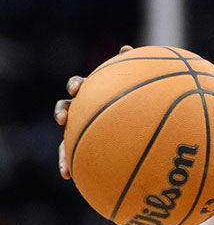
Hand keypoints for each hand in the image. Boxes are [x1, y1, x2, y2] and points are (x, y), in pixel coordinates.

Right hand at [55, 44, 132, 178]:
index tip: (77, 90)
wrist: (140, 126)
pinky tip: (68, 176)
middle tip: (64, 118)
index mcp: (95, 95)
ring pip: (67, 138)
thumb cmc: (139, 102)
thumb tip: (126, 48)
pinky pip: (76, 157)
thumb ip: (133, 68)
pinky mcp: (85, 147)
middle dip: (63, 112)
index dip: (76, 86)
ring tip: (65, 161)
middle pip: (67, 109)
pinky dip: (69, 165)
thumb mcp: (138, 86)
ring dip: (62, 149)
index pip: (81, 86)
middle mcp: (84, 112)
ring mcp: (83, 130)